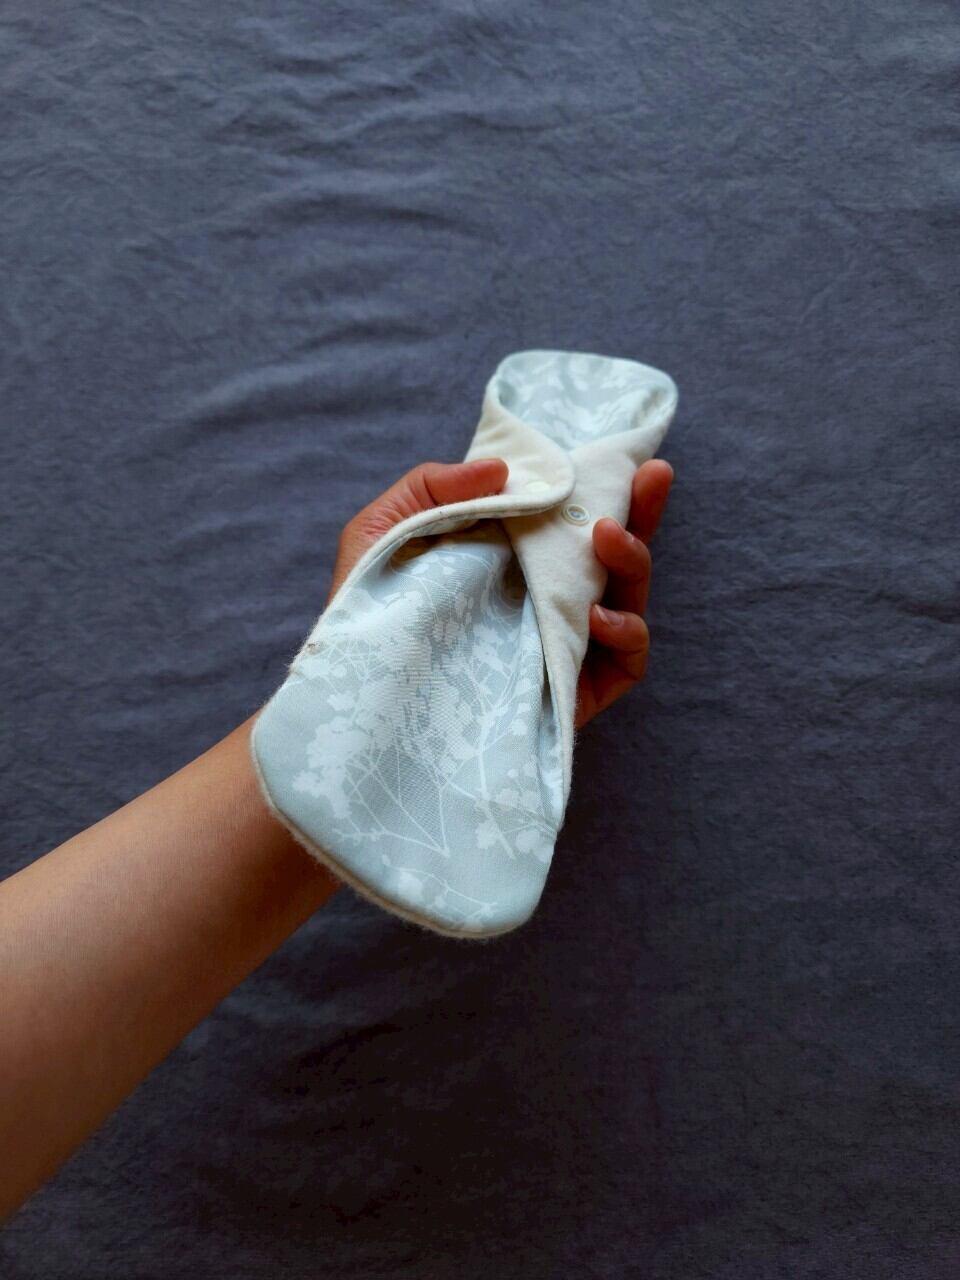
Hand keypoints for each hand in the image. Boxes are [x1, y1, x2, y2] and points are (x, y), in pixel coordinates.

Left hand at [329, 456, 673, 726]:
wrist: (351, 690)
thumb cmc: (365, 607)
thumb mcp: (385, 529)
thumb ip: (434, 486)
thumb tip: (502, 469)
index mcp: (513, 557)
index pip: (574, 519)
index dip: (610, 487)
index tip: (632, 457)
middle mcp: (544, 597)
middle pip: (614, 555)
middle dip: (643, 513)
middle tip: (652, 477)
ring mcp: (560, 645)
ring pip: (628, 601)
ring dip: (633, 563)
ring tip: (604, 537)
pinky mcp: (568, 693)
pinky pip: (625, 664)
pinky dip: (626, 634)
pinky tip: (596, 615)